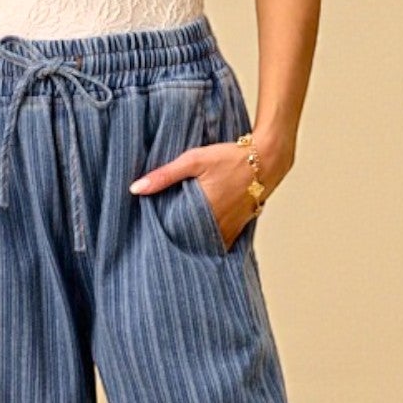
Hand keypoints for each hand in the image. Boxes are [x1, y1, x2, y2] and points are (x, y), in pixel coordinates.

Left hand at [129, 132, 284, 250]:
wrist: (267, 158)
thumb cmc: (230, 157)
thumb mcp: (194, 160)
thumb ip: (164, 175)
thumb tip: (135, 188)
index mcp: (205, 211)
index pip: (175, 235)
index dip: (163, 237)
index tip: (150, 237)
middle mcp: (219, 225)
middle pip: (191, 243)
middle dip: (177, 243)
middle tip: (160, 244)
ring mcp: (231, 229)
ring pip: (207, 245)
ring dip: (194, 243)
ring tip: (178, 242)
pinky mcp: (240, 228)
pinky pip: (221, 242)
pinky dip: (210, 241)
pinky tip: (200, 236)